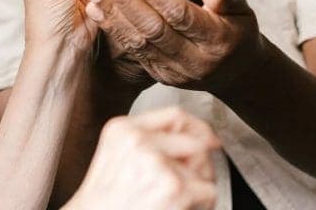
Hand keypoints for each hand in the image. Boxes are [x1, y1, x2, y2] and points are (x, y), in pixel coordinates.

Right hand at [65, 107, 218, 209]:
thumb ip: (147, 140)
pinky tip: (179, 208)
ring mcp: (157, 164)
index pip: (175, 115)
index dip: (198, 128)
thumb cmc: (105, 201)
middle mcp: (138, 141)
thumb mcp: (116, 156)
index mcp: (122, 129)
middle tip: (188, 184)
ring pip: (204, 167)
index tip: (210, 140)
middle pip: (195, 141)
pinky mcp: (174, 189)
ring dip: (198, 186)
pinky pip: (209, 190)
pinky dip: (201, 204)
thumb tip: (200, 137)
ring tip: (176, 199)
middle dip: (200, 164)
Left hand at [82, 0, 263, 92]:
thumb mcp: (242, 11)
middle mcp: (192, 61)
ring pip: (137, 41)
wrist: (233, 73)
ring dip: (111, 12)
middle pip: (153, 28)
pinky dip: (112, 27)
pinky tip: (94, 7)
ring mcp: (172, 72)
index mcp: (216, 42)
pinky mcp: (157, 74)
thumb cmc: (236, 32)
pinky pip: (131, 49)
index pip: (179, 14)